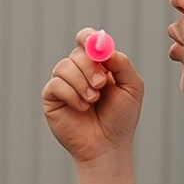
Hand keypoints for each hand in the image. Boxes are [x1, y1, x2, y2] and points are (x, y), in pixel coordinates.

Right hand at [43, 31, 145, 166]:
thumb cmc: (120, 118)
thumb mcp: (132, 87)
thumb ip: (122, 64)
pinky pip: (56, 84)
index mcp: (97, 65)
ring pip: (64, 66)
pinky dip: (71, 95)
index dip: (88, 37)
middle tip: (100, 84)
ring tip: (93, 101)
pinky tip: (82, 108)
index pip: (87, 40)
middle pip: (77, 52)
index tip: (93, 42)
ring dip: (81, 83)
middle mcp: (78, 71)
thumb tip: (105, 48)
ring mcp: (63, 83)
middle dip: (90, 66)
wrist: (107, 146)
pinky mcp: (51, 98)